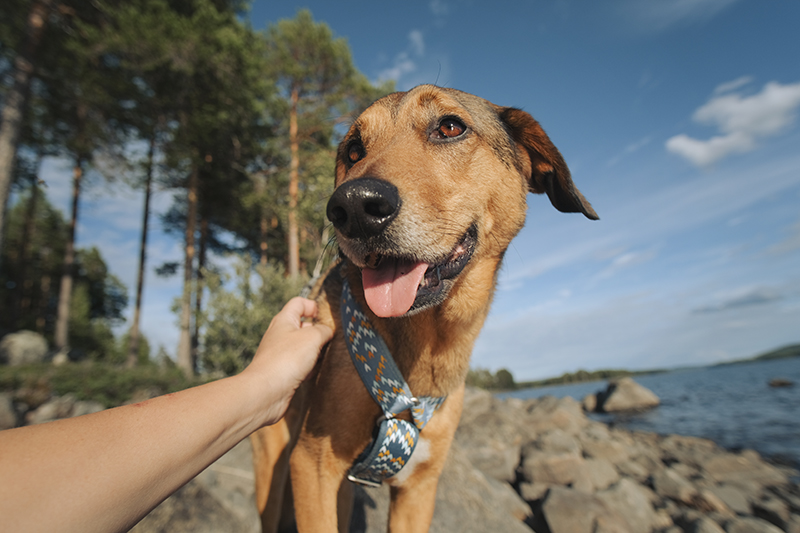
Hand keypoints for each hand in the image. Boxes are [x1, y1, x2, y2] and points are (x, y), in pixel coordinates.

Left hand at [243, 297, 332, 424]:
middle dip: (317, 331)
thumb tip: (327, 331)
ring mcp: (279, 354)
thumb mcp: (312, 337)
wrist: (265, 392)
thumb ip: (324, 329)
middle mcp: (280, 335)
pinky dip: (308, 367)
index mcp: (284, 320)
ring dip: (314, 351)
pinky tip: (312, 373)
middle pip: (301, 325)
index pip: (298, 303)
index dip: (313, 306)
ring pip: (302, 347)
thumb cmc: (285, 360)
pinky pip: (299, 364)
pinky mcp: (281, 371)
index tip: (325, 316)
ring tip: (322, 357)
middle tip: (329, 338)